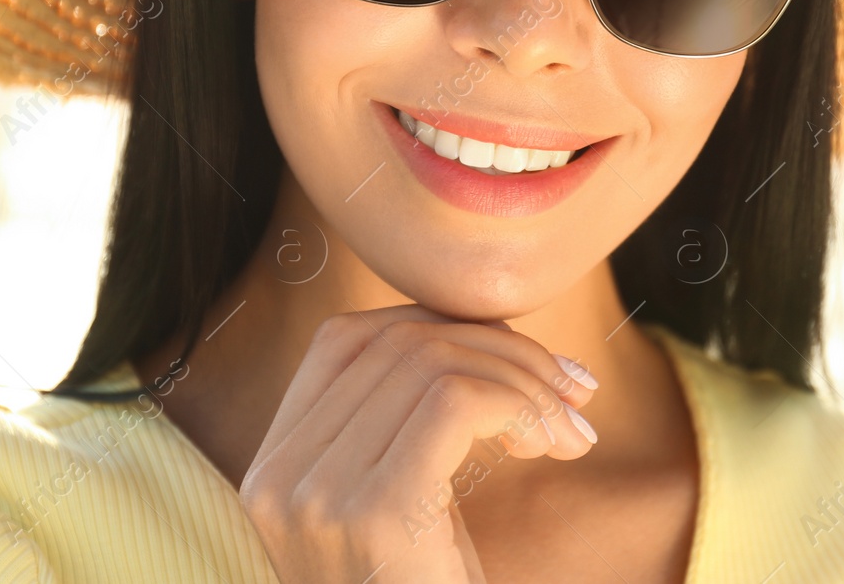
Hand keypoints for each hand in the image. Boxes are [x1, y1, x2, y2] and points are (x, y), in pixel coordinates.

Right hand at [238, 304, 598, 583]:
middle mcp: (277, 477)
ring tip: (570, 429)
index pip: (347, 340)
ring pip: (433, 361)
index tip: (517, 362)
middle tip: (571, 392)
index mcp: (272, 472)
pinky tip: (553, 446)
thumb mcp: (412, 515)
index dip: (440, 328)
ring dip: (524, 379)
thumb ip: (412, 431)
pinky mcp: (376, 512)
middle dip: (501, 348)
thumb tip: (484, 335)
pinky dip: (521, 405)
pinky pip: (456, 402)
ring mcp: (316, 495)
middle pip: (398, 340)